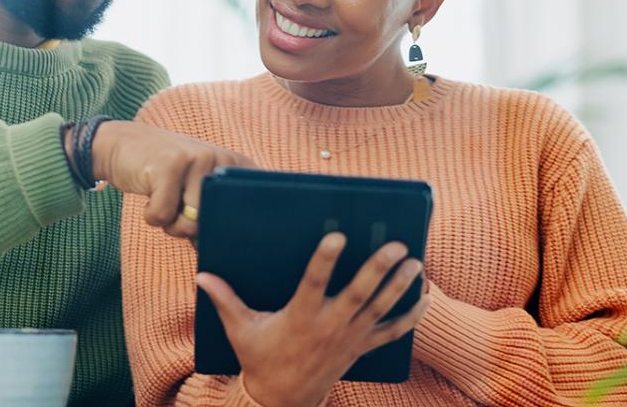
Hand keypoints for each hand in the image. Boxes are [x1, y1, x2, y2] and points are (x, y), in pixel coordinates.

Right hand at [89, 121, 255, 238]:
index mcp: (236, 166)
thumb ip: (216, 211)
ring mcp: (197, 160)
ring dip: (170, 223)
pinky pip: (162, 216)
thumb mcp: (198, 187)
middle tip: (178, 208)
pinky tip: (149, 191)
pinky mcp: (170, 165)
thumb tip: (228, 255)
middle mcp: (222, 161)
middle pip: (214, 224)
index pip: (251, 209)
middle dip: (191, 229)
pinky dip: (151, 215)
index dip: (235, 232)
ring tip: (163, 197)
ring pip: (189, 224)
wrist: (123, 145)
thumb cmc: (165, 176)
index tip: (214, 229)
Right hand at [197, 234, 430, 406]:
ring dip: (399, 286)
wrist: (283, 401)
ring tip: (415, 262)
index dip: (325, 259)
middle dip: (378, 270)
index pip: (314, 283)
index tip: (336, 236)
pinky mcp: (360, 348)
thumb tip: (201, 275)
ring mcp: (349, 338)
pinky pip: (391, 332)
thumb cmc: (260, 359)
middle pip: (358, 294)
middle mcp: (329, 326)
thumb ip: (224, 299)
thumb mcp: (240, 329)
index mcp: (299, 317)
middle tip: (395, 246)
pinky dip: (410, 316)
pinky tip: (425, 297)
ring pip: (380, 309)